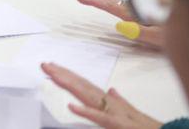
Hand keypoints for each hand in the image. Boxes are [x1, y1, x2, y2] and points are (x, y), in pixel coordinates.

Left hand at [42, 62, 160, 128]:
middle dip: (62, 74)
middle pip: (81, 85)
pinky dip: (85, 110)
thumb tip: (111, 90)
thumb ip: (119, 100)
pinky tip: (71, 106)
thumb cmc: (143, 124)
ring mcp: (112, 111)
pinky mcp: (116, 123)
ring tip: (53, 76)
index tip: (51, 67)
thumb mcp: (128, 111)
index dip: (67, 75)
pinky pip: (99, 117)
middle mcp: (108, 102)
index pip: (83, 84)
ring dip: (69, 85)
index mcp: (108, 100)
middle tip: (44, 65)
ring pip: (87, 95)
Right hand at [74, 0, 162, 47]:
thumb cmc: (177, 37)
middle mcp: (136, 10)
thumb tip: (117, 24)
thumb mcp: (160, 38)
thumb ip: (140, 32)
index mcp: (137, 15)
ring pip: (116, 0)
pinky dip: (110, 1)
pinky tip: (107, 2)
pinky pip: (122, 3)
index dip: (94, 1)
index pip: (110, 6)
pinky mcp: (144, 12)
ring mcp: (140, 10)